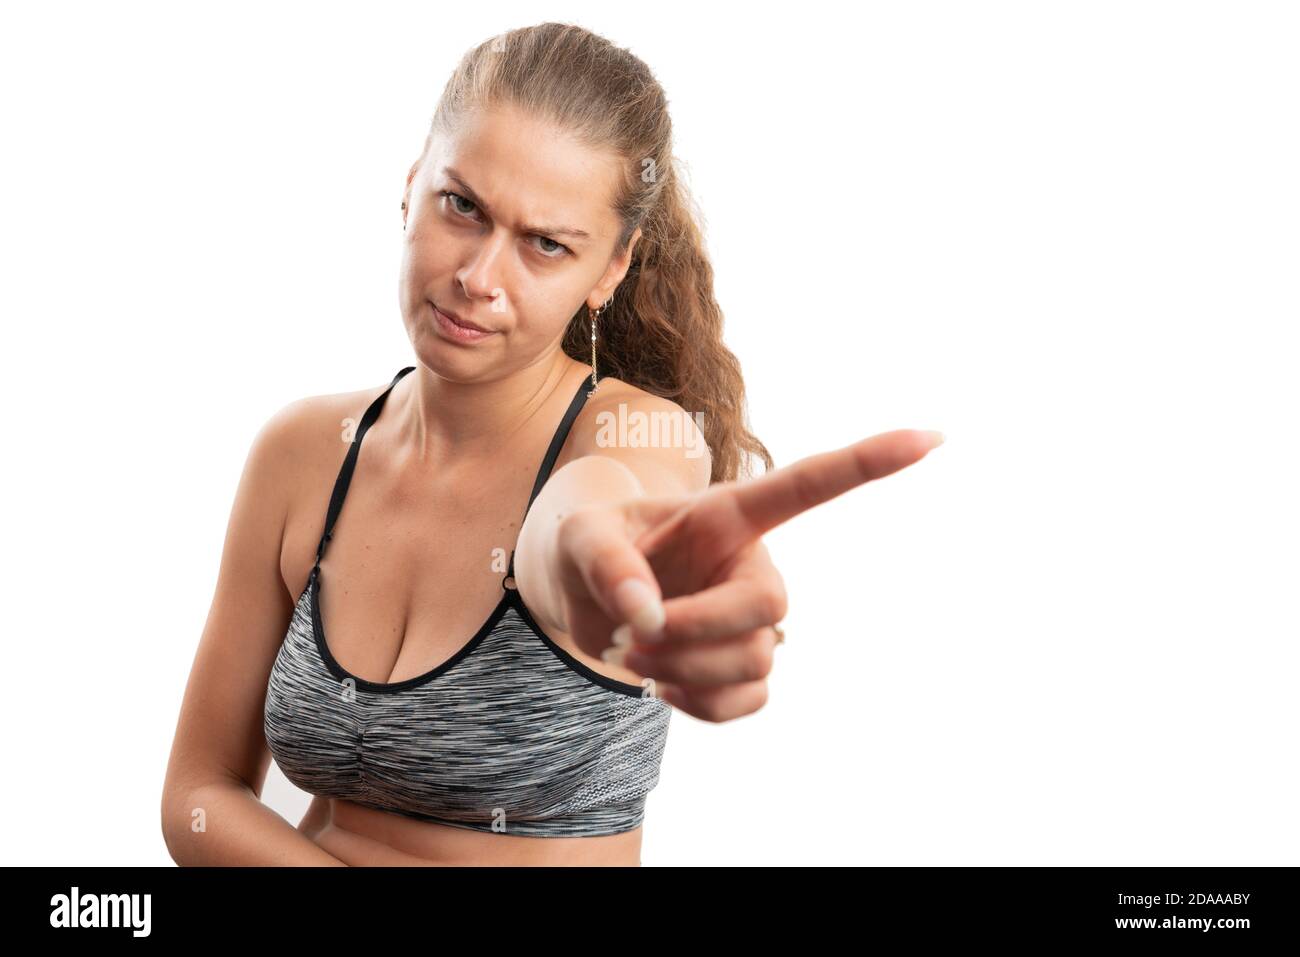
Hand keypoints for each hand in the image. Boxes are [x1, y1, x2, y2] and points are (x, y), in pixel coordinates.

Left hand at [551, 428, 944, 720]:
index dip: (868, 462)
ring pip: (754, 662)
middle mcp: (753, 565)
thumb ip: (607, 565)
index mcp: (729, 513)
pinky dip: (697, 707)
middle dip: (694, 633)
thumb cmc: (589, 550)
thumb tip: (648, 619)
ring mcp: (753, 621)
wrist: (585, 602)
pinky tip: (662, 686)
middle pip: (767, 608)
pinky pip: (747, 702)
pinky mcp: (744, 668)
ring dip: (683, 671)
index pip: (808, 485)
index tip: (929, 437)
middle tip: (631, 637)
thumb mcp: (578, 540)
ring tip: (632, 654)